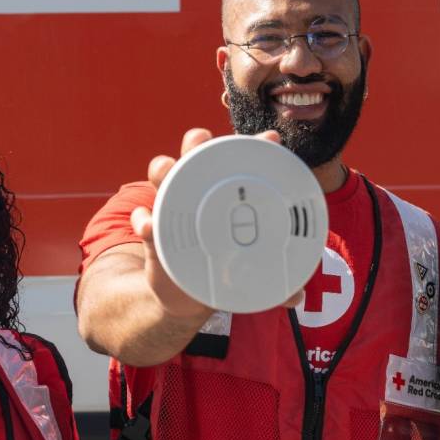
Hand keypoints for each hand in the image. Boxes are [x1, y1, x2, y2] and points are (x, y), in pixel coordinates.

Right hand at [132, 128, 301, 314]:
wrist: (185, 298)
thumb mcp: (250, 275)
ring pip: (162, 175)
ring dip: (163, 169)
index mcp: (227, 197)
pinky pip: (142, 220)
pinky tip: (149, 225)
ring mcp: (172, 210)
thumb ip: (275, 282)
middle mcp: (197, 194)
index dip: (254, 148)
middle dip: (197, 142)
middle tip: (202, 142)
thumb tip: (297, 297)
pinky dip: (143, 219)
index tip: (271, 140)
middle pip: (194, 155)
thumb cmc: (222, 273)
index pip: (239, 164)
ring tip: (168, 173)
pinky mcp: (152, 234)